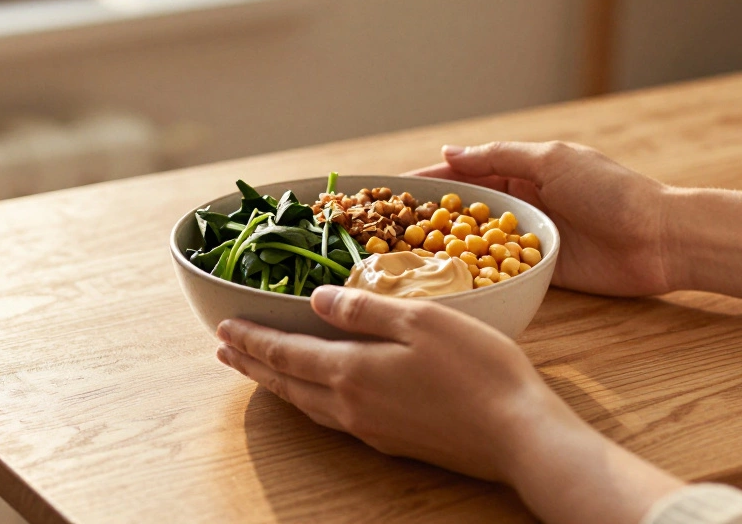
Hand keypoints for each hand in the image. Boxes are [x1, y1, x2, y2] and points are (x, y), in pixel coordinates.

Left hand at [217, 286, 682, 522]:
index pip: (285, 353)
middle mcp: (351, 406)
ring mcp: (372, 428)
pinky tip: (317, 393)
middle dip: (252, 364)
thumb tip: (317, 300)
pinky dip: (309, 398)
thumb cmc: (478, 369)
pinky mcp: (395, 441)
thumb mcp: (421, 320)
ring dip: (277, 383)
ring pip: (308, 404)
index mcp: (352, 371)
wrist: (519, 436)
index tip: (222, 328)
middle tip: (223, 350)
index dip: (252, 339)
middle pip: (287, 383)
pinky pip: (332, 417)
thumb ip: (365, 309)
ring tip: (257, 370)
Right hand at [412, 142, 673, 297]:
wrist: (659, 238)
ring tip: (402, 260)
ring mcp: (528, 239)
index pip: (464, 174)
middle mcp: (521, 204)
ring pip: (477, 244)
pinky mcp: (540, 271)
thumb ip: (498, 157)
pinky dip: (474, 275)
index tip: (388, 193)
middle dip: (427, 219)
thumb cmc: (610, 190)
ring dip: (444, 250)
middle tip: (382, 232)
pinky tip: (444, 283)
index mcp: (523, 171)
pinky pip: (500, 271)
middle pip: (464, 211)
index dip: (427, 182)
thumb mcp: (550, 160)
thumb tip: (449, 151)